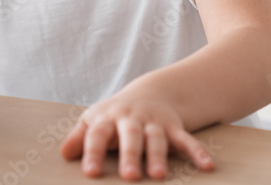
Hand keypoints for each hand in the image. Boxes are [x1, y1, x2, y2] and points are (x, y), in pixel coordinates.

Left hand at [59, 92, 214, 180]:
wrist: (150, 93)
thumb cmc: (115, 116)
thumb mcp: (94, 121)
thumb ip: (79, 138)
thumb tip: (63, 155)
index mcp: (108, 118)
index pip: (98, 135)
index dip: (92, 152)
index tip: (90, 172)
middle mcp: (131, 119)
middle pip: (130, 136)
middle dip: (130, 156)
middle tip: (129, 177)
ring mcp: (154, 122)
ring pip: (157, 139)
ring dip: (158, 156)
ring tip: (158, 176)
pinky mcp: (174, 127)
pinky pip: (187, 140)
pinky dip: (197, 152)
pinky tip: (207, 166)